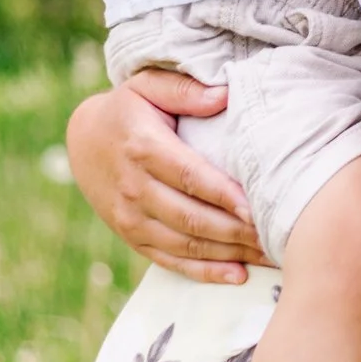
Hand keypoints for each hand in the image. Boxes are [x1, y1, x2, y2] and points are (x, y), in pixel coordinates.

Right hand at [65, 70, 268, 281]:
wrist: (83, 139)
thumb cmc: (128, 108)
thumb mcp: (149, 86)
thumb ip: (185, 90)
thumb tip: (224, 95)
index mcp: (143, 149)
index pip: (190, 176)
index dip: (224, 195)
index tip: (257, 207)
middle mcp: (134, 188)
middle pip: (192, 217)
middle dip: (237, 231)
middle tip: (277, 235)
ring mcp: (130, 218)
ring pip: (185, 244)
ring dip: (229, 254)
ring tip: (271, 256)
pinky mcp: (131, 237)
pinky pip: (170, 261)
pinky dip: (204, 272)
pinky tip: (238, 275)